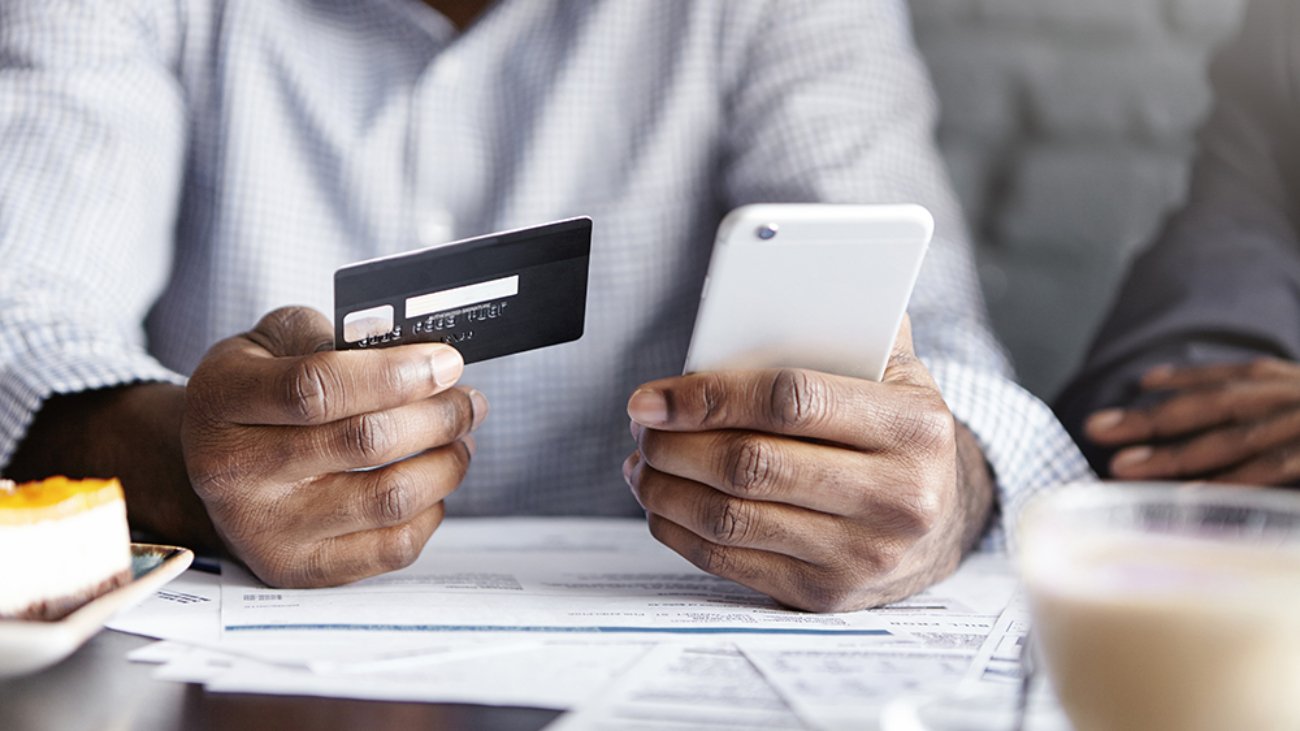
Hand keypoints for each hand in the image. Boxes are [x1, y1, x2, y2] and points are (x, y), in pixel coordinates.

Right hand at [181, 307, 486, 586]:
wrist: (211, 463)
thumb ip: (337, 337)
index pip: (318, 388)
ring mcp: (265, 528)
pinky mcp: (299, 568)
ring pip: (389, 498)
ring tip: (459, 437)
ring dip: (446, 463)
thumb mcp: (274, 341)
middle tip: (467, 400)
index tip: (446, 363)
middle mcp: (234, 471)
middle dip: (438, 416)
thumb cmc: (255, 392)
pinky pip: (392, 547)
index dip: (397, 374)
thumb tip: (418, 355)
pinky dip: (431, 510)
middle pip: (364, 443)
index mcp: (223, 399)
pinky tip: (430, 481)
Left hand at [624, 317, 994, 611]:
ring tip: (644, 462)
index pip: (789, 400)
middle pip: (750, 465)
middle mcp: (898, 497)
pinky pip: (731, 562)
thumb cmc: (897, 434)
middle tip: (643, 425)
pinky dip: (679, 532)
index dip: (709, 396)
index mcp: (914, 427)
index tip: (654, 396)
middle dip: (675, 443)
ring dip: (666, 489)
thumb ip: (842, 330)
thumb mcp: (896, 373)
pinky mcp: (827, 593)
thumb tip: (759, 294)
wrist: (941, 519)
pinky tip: (662, 504)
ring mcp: (862, 554)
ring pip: (731, 519)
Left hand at [1085, 358, 1299, 485]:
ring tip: (1119, 468)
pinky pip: (1271, 471)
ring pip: (1232, 440)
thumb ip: (1277, 418)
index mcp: (1296, 384)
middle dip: (1151, 418)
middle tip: (1095, 428)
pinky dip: (1226, 483)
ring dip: (1173, 455)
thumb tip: (1233, 436)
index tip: (1141, 382)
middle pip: (1216, 404)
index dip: (1188, 378)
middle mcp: (1299, 396)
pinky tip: (1183, 496)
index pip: (1236, 377)